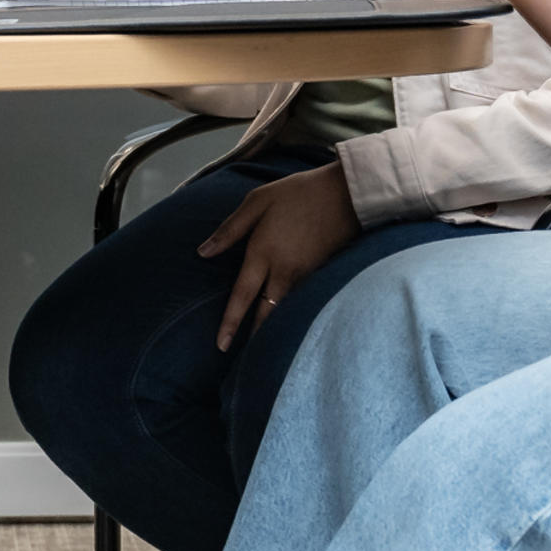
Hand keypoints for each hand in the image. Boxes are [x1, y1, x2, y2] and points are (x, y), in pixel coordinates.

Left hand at [198, 161, 360, 351]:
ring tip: (259, 345)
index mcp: (262, 253)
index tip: (221, 345)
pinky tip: (285, 319)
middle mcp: (283, 271)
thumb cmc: (298, 193)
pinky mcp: (321, 272)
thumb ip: (229, 230)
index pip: (242, 297)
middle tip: (238, 357)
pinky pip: (301, 299)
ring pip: (284, 309)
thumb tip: (202, 252)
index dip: (230, 323)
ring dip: (272, 327)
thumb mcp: (257, 202)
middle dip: (252, 336)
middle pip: (265, 313)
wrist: (347, 193)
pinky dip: (290, 312)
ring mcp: (305, 274)